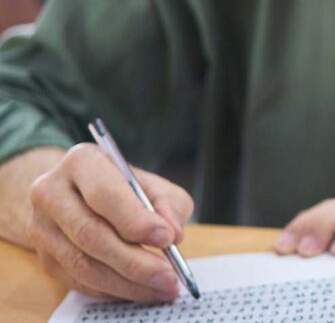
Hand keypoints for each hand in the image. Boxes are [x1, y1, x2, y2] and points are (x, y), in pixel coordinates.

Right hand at [26, 143, 193, 301]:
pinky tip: (140, 290)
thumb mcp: (153, 184)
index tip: (167, 238)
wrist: (79, 195)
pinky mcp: (44, 258)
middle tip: (169, 275)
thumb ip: (169, 204)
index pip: (104, 194)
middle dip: (135, 261)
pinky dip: (113, 290)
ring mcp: (42, 228)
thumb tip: (173, 233)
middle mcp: (51, 192)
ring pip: (83, 264)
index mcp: (80, 162)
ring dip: (127, 282)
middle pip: (91, 234)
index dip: (135, 220)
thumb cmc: (124, 188)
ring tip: (162, 288)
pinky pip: (79, 281)